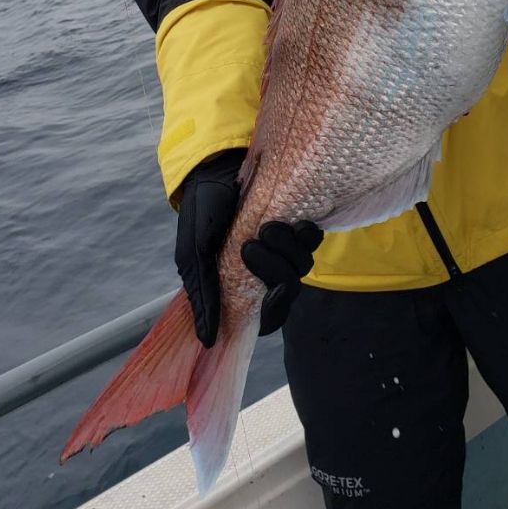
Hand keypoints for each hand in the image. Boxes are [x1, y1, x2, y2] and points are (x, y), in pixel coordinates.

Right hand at [174, 151, 324, 344]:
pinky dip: (303, 232)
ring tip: (265, 226)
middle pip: (290, 288)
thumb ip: (203, 294)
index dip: (275, 310)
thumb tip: (208, 339)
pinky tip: (288, 220)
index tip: (270, 292)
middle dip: (275, 270)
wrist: (216, 169)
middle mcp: (268, 269)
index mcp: (243, 284)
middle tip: (249, 246)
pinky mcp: (297, 223)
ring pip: (303, 264)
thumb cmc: (203, 212)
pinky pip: (313, 238)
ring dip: (286, 247)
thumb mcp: (194, 254)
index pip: (271, 316)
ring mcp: (284, 247)